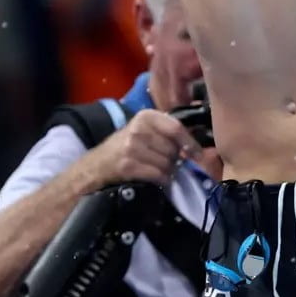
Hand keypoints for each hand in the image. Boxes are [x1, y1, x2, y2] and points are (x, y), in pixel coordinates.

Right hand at [83, 109, 201, 189]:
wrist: (98, 164)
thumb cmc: (126, 146)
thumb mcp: (144, 130)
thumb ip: (167, 133)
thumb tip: (196, 149)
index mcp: (145, 116)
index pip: (176, 128)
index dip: (190, 143)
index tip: (198, 155)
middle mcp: (138, 129)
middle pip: (172, 149)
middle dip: (175, 160)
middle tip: (167, 163)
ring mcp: (131, 147)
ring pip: (167, 164)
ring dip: (168, 171)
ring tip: (159, 170)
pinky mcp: (128, 165)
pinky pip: (158, 175)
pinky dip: (161, 180)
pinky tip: (155, 178)